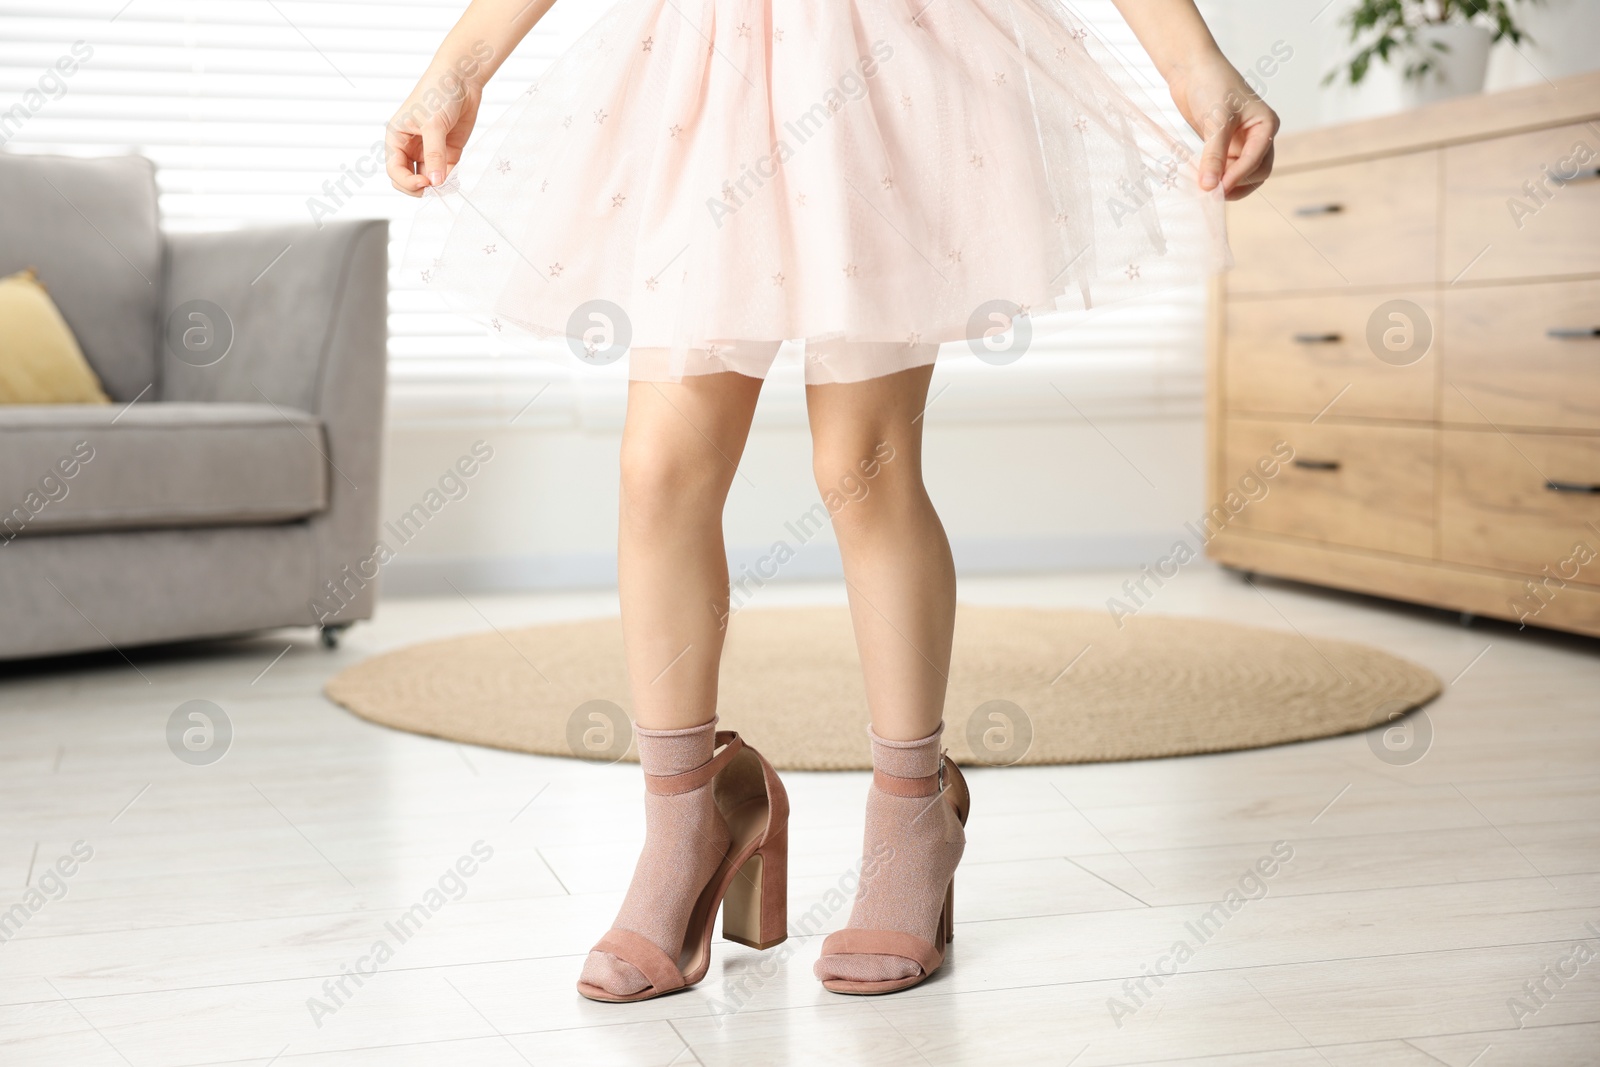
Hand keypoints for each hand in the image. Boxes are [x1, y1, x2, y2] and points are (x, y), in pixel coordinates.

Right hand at [386, 66, 483, 196]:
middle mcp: (410, 147)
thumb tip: (435, 182)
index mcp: (397, 138)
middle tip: (436, 190)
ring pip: (428, 179)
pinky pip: (446, 173)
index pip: (394, 170)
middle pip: (408, 179)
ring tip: (450, 186)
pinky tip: (457, 181)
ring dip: (437, 187)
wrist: (462, 78)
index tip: (425, 183)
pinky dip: (450, 181)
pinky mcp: (448, 152)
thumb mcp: (433, 125)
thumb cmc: (438, 92)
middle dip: (420, 188)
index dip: (407, 182)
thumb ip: (434, 154)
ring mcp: (429, 150)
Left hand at [1169, 56, 1277, 200]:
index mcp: (1266, 125)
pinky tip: (1201, 180)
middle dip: (1237, 184)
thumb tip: (1210, 187)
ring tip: (1206, 188)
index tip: (1217, 189)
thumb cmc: (1211, 84)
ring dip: (1227, 183)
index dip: (1238, 176)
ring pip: (1242, 174)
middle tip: (1212, 193)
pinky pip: (1225, 169)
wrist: (1192, 69)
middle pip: (1257, 172)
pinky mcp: (1225, 146)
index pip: (1257, 160)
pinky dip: (1216, 176)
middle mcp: (1259, 136)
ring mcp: (1242, 142)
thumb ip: (1213, 155)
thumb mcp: (1215, 121)